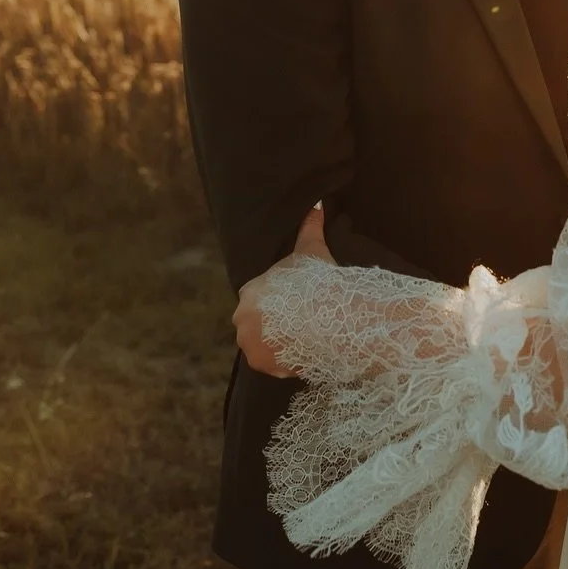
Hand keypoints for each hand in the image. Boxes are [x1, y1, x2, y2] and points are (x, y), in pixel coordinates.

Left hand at [232, 204, 335, 376]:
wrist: (326, 316)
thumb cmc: (317, 282)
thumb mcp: (312, 250)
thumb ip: (310, 227)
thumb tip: (317, 204)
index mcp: (249, 291)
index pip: (256, 298)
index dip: (277, 303)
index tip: (295, 305)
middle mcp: (242, 317)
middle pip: (255, 323)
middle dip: (272, 325)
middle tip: (299, 324)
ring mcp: (248, 343)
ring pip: (260, 344)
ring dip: (275, 344)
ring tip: (300, 340)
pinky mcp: (259, 363)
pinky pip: (268, 364)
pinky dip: (281, 362)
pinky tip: (299, 353)